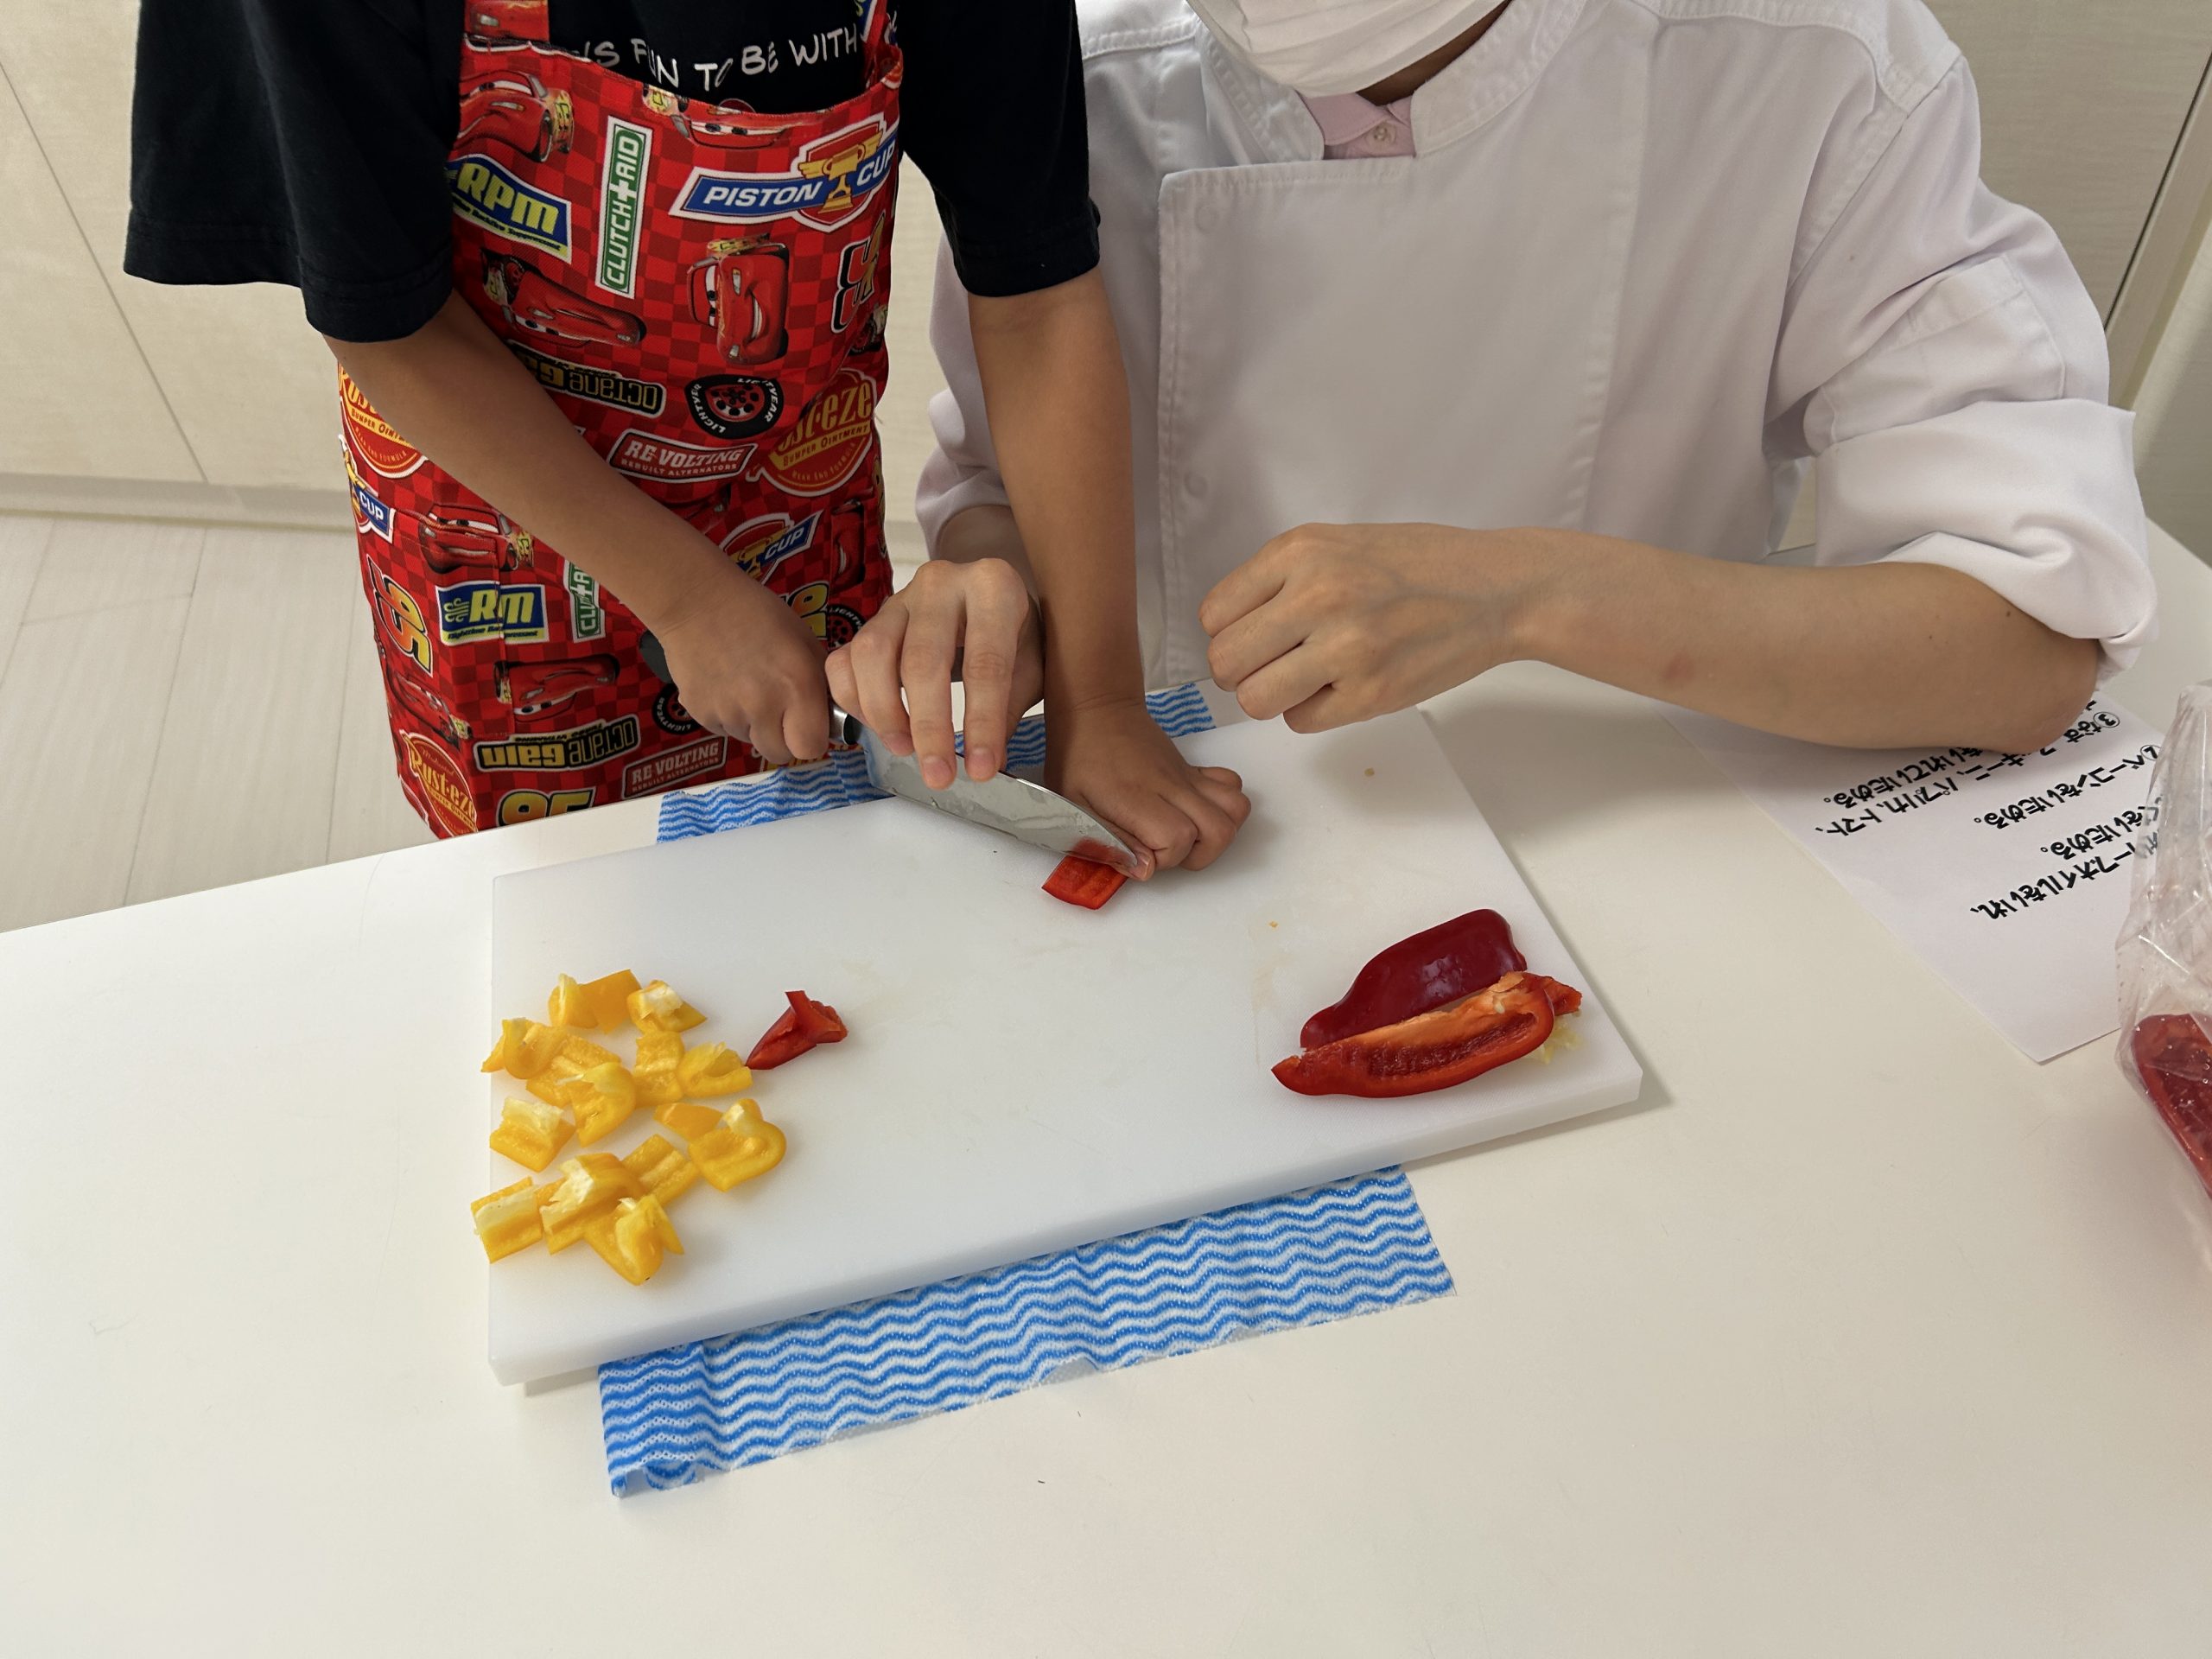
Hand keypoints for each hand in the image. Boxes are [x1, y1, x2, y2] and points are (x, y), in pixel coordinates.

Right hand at [652, 560, 831, 765]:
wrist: (697, 601)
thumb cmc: (758, 614)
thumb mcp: (804, 640)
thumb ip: (818, 682)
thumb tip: (826, 715)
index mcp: (797, 686)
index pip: (811, 747)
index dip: (811, 738)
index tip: (807, 725)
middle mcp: (764, 706)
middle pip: (780, 754)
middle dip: (783, 739)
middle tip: (778, 713)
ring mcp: (729, 713)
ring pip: (751, 741)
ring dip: (754, 725)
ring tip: (747, 687)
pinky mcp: (701, 713)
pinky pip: (724, 729)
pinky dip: (728, 715)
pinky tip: (725, 684)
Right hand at [826, 557, 1043, 787]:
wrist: (987, 595)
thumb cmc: (1014, 633)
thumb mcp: (1031, 665)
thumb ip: (1009, 709)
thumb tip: (985, 764)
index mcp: (994, 586)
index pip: (985, 663)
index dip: (982, 722)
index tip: (981, 769)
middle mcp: (941, 583)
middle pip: (923, 660)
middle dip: (929, 727)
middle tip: (938, 775)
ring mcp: (900, 599)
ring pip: (872, 654)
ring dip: (884, 713)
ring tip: (906, 749)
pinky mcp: (870, 618)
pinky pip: (844, 660)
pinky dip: (855, 700)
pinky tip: (881, 727)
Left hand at [1048, 697, 1249, 877]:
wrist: (1097, 709)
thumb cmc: (1077, 758)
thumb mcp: (1073, 805)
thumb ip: (1107, 840)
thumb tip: (1145, 869)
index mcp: (1137, 797)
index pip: (1176, 839)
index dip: (1162, 858)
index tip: (1137, 853)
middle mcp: (1172, 787)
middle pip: (1219, 831)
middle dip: (1198, 855)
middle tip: (1165, 850)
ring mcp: (1188, 777)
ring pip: (1236, 809)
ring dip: (1217, 833)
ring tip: (1187, 837)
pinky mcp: (1194, 770)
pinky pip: (1232, 786)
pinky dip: (1224, 805)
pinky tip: (1194, 812)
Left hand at [1200, 523, 1547, 730]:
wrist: (1496, 588)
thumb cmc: (1421, 565)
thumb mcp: (1340, 543)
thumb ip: (1281, 578)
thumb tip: (1229, 627)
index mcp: (1301, 551)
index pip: (1213, 614)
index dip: (1227, 634)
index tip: (1252, 637)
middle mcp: (1318, 595)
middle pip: (1226, 661)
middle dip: (1240, 672)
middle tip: (1270, 667)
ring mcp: (1346, 647)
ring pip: (1255, 699)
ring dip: (1272, 697)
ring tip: (1305, 679)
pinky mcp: (1371, 693)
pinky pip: (1301, 722)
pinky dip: (1312, 712)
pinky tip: (1342, 687)